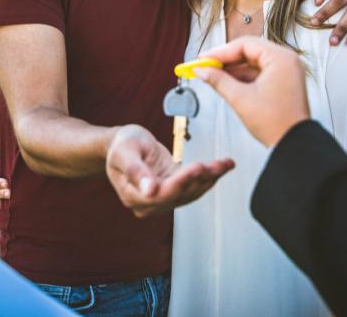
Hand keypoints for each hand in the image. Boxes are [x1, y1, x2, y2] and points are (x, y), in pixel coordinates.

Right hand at [105, 125, 234, 217]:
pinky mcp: (174, 189)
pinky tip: (222, 167)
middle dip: (201, 178)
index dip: (181, 182)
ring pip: (191, 192)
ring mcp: (162, 198)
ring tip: (225, 164)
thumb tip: (149, 191)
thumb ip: (135, 171)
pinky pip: (193, 186)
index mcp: (133, 196)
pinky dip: (209, 177)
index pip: (161, 194)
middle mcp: (148, 203)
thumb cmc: (121, 145)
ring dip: (210, 178)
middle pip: (180, 194)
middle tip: (218, 164)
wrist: (124, 143)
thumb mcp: (124, 152)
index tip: (197, 167)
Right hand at [194, 36, 310, 146]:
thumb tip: (202, 70)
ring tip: (212, 75)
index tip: (203, 59)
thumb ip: (218, 80)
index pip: (245, 44)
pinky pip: (258, 73)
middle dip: (225, 60)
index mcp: (281, 58)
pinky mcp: (282, 82)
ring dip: (232, 69)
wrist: (293, 145)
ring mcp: (285, 71)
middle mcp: (286, 60)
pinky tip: (226, 82)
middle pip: (249, 51)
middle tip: (205, 65)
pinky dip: (242, 77)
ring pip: (252, 62)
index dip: (220, 52)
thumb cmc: (277, 123)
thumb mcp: (240, 98)